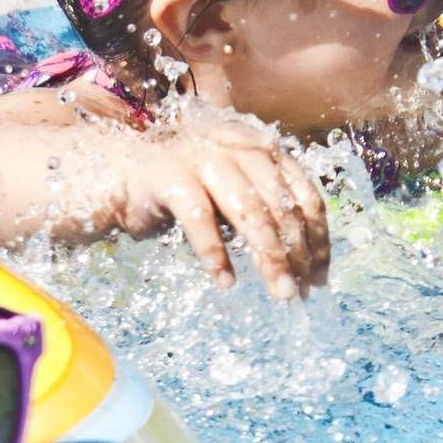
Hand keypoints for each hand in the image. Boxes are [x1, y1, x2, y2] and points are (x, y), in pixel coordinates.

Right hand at [103, 115, 330, 298]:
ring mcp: (205, 159)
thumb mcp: (235, 193)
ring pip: (251, 212)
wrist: (123, 170)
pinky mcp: (171, 177)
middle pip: (282, 207)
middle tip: (302, 293)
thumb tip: (305, 261)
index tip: (320, 277)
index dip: (318, 238)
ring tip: (280, 293)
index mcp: (263, 150)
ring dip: (270, 258)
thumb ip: (266, 210)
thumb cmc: (186, 187)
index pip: (305, 195)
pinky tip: (226, 282)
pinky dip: (216, 255)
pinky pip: (201, 221)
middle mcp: (239, 148)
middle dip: (298, 255)